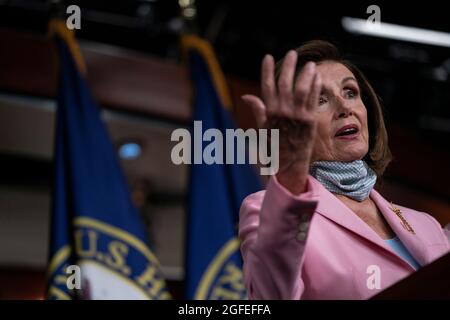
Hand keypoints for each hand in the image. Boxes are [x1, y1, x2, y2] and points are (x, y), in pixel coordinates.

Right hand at [242, 51, 321, 193]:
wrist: (289, 164)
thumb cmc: (274, 146)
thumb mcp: (262, 128)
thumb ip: (258, 109)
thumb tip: (246, 96)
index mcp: (269, 113)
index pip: (267, 86)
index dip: (267, 71)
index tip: (267, 57)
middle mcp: (282, 113)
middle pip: (285, 84)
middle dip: (288, 67)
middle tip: (292, 53)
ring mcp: (297, 116)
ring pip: (301, 89)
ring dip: (305, 74)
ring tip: (309, 63)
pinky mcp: (310, 121)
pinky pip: (313, 100)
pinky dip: (315, 87)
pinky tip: (316, 77)